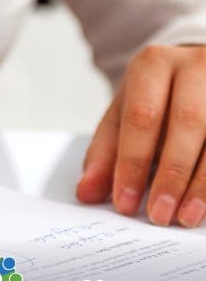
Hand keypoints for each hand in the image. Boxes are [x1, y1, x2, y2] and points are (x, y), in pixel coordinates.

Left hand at [77, 45, 205, 226]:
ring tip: (185, 216)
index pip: (141, 117)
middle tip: (158, 214)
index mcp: (153, 65)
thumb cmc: (154, 99)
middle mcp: (195, 66)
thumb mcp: (122, 117)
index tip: (126, 203)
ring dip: (202, 183)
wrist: (194, 70)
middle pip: (187, 122)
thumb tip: (87, 192)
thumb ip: (104, 154)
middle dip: (172, 175)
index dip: (133, 163)